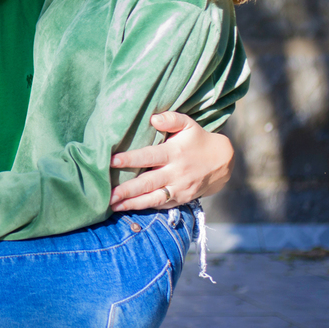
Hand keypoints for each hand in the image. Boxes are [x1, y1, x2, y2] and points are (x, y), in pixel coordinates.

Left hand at [109, 112, 233, 210]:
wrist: (222, 163)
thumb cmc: (198, 140)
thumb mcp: (188, 124)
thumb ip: (172, 119)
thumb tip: (153, 118)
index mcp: (174, 153)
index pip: (148, 157)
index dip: (130, 159)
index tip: (111, 161)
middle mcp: (176, 173)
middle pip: (148, 183)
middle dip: (126, 190)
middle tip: (106, 195)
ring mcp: (179, 189)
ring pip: (153, 199)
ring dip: (132, 204)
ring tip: (112, 206)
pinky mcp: (181, 199)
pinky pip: (161, 205)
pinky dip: (145, 208)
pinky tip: (128, 208)